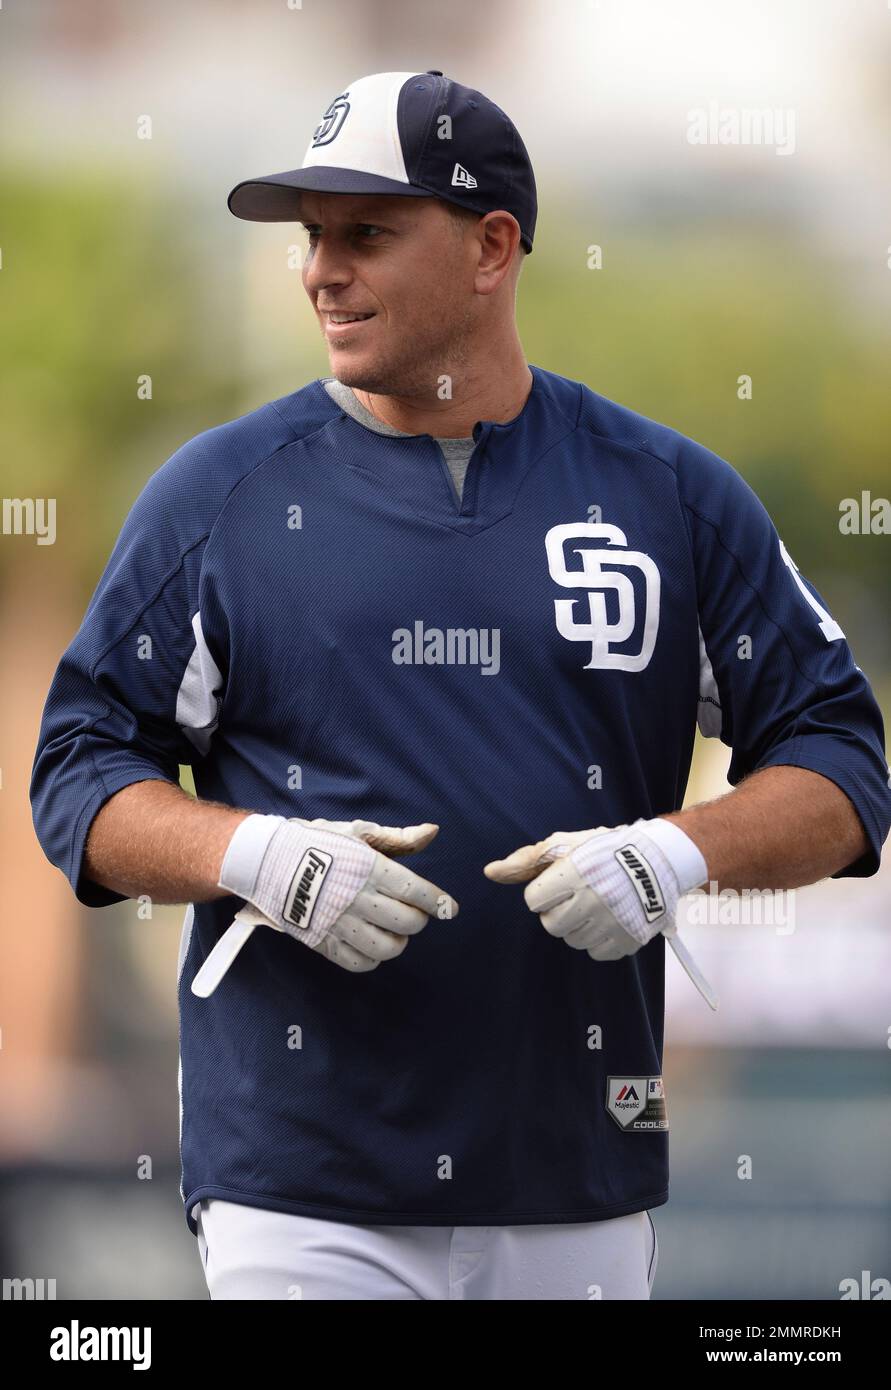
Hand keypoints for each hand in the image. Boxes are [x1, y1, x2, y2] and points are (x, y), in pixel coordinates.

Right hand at [218, 814, 457, 972]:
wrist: (267, 861)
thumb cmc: (317, 843)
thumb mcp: (358, 832)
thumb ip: (398, 838)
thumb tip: (433, 832)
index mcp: (369, 868)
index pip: (415, 892)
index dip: (438, 902)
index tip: (449, 908)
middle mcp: (357, 898)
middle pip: (407, 924)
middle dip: (417, 920)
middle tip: (413, 913)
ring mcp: (339, 923)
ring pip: (386, 948)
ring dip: (398, 942)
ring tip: (393, 931)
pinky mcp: (322, 941)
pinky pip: (358, 963)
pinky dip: (373, 958)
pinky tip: (372, 943)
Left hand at [485, 819, 704, 962]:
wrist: (658, 860)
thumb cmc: (605, 850)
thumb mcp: (565, 844)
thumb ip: (526, 860)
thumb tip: (490, 872)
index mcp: (573, 875)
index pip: (533, 900)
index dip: (543, 891)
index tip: (560, 883)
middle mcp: (591, 902)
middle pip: (551, 925)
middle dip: (558, 912)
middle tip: (576, 897)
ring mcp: (611, 924)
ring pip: (573, 940)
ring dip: (578, 926)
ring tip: (595, 906)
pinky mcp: (628, 940)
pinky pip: (597, 953)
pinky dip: (599, 940)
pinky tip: (609, 920)